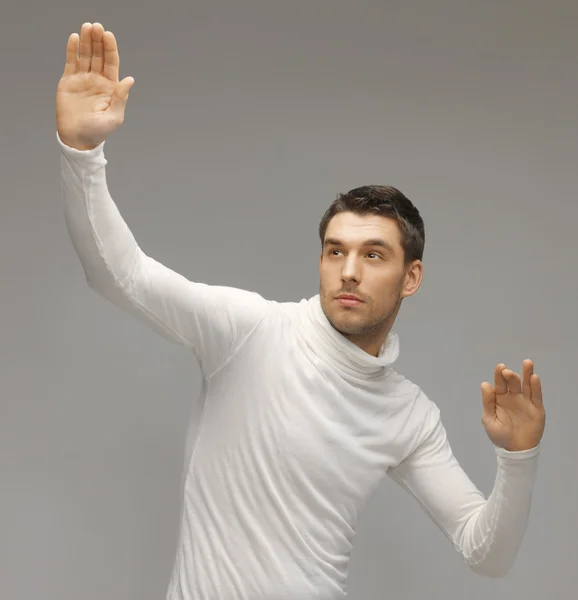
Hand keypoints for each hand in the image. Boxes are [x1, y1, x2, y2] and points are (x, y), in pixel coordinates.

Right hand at [56, 22, 134, 150]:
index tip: (108, 35)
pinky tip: (74, 38)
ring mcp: (83, 79)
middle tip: (97, 26)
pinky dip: (73, 50)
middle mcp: (97, 80)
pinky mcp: (69, 81)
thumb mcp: (114, 117)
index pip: (111, 63)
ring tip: (87, 27)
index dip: (110, 49)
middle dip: (98, 41)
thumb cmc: (99, 131)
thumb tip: (130, 79)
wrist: (77, 138)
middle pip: (99, 56)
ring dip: (86, 41)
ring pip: (85, 56)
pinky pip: (71, 62)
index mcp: (111, 87)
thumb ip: (121, 97)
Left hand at [481, 360, 544, 451]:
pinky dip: (536, 387)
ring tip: (527, 363)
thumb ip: (488, 402)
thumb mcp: (489, 419)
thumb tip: (485, 384)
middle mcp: (513, 397)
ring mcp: (525, 401)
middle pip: (512, 382)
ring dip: (527, 374)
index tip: (500, 367)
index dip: (499, 375)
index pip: (499, 383)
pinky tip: (534, 377)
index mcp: (500, 398)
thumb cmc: (499, 435)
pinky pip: (536, 396)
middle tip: (507, 371)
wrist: (515, 450)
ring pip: (526, 385)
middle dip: (510, 375)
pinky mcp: (536, 409)